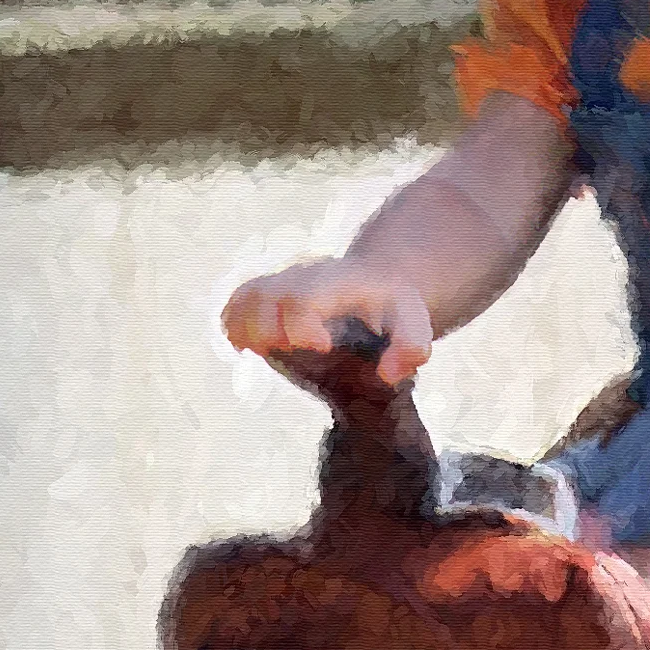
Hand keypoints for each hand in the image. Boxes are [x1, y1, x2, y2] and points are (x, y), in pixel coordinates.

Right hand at [222, 259, 433, 386]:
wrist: (375, 285)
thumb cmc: (394, 311)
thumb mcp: (415, 325)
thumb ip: (412, 348)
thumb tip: (388, 374)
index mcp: (340, 281)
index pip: (305, 297)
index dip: (300, 326)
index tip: (320, 347)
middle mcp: (305, 275)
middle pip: (265, 296)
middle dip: (267, 330)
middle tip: (286, 350)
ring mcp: (283, 283)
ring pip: (245, 297)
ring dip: (245, 329)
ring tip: (264, 351)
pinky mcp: (266, 295)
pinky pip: (236, 303)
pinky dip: (234, 325)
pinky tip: (249, 347)